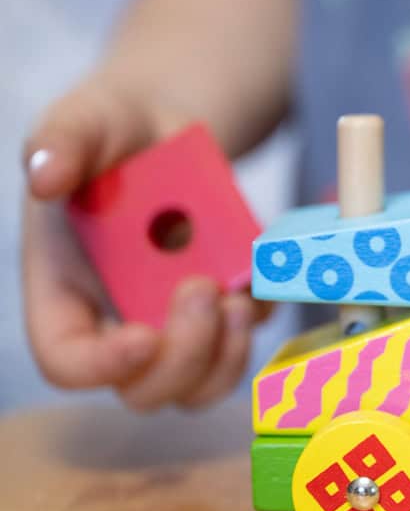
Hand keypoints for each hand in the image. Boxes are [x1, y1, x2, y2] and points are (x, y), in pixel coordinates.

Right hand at [22, 76, 268, 410]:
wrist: (167, 130)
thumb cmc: (112, 132)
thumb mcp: (83, 121)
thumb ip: (61, 142)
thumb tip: (45, 176)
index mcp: (65, 294)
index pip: (69, 361)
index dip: (102, 367)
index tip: (141, 337)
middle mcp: (119, 321)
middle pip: (146, 389)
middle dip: (183, 355)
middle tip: (204, 290)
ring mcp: (174, 323)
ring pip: (201, 383)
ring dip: (228, 356)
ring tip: (243, 298)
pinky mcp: (222, 310)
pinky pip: (247, 338)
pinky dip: (261, 317)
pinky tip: (263, 274)